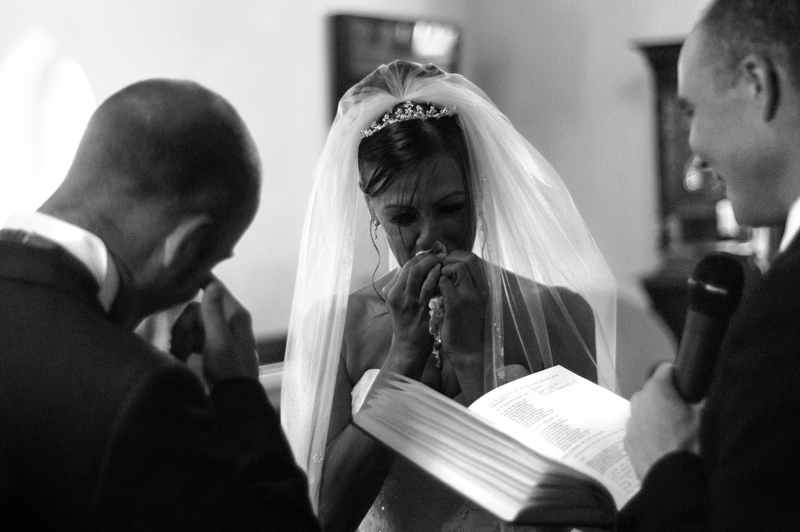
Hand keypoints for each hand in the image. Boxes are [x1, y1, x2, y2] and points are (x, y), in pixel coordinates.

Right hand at [170, 279, 257, 386]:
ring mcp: (222, 333)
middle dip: (185, 327)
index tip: (185, 274)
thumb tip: (213, 285)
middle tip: (179, 347)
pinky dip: (186, 346)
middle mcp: (230, 321)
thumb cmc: (229, 370)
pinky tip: (183, 358)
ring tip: (180, 356)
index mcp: (236, 315)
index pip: (216, 288)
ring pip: (193, 325)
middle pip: (197, 311)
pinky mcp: (214, 346)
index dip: (201, 280)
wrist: (235, 399)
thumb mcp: (219, 341)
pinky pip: (194, 337)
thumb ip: (213, 313)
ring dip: (183, 339)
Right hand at [382, 253, 442, 373]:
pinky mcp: (420, 308)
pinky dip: (436, 276)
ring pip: (418, 272)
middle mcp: (397, 295)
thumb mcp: (398, 304)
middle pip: (411, 266)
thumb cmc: (407, 324)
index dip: (420, 257)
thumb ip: (404, 287)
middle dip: (427, 257)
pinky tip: (443, 274)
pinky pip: (428, 286)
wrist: (408, 347)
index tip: (432, 254)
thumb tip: (417, 267)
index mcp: (391, 292)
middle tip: (439, 254)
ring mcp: (408, 301)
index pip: (405, 266)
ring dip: (432, 263)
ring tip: (442, 261)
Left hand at [438, 251, 487, 354]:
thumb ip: (465, 286)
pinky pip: (444, 282)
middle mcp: (479, 290)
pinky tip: (432, 291)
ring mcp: (469, 296)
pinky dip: (436, 282)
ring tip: (436, 280)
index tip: (446, 263)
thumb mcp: (471, 303)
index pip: (474, 259)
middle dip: (450, 258)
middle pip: (468, 258)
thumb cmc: (464, 326)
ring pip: (457, 266)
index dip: (458, 256)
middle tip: (440, 268)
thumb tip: (451, 269)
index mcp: (483, 289)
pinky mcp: (456, 305)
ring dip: (443, 269)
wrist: (466, 350)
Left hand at [624, 363, 701, 478]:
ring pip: (645, 411)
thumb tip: (705, 391)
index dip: (677, 375)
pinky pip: (639, 429)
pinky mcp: (627, 439)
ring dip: (656, 416)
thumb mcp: (704, 416)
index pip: (665, 369)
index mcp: (656, 389)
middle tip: (682, 414)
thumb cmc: (688, 443)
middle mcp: (638, 400)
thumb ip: (702, 398)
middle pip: (654, 392)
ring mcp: (630, 421)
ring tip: (672, 433)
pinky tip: (662, 445)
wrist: (671, 477)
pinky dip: (648, 433)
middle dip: (666, 399)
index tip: (686, 385)